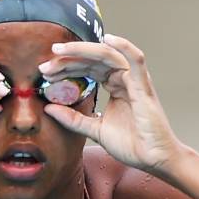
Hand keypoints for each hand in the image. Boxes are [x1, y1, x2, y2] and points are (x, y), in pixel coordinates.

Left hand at [39, 34, 180, 172]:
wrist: (153, 159)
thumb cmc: (132, 144)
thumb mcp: (94, 130)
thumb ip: (73, 119)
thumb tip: (48, 109)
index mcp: (115, 86)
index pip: (87, 69)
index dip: (66, 68)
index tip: (46, 73)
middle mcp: (124, 79)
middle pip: (93, 60)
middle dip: (67, 60)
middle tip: (45, 66)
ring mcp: (134, 81)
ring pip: (107, 55)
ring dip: (82, 51)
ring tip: (60, 51)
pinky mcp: (143, 87)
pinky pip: (136, 61)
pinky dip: (124, 47)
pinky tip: (109, 38)